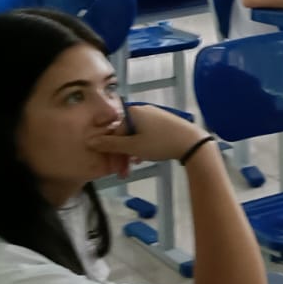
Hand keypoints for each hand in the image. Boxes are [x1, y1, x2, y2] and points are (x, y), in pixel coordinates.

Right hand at [88, 102, 209, 166]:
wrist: (192, 142)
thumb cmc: (160, 143)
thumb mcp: (133, 147)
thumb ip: (110, 145)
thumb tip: (90, 141)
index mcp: (132, 112)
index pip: (113, 133)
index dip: (111, 153)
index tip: (112, 169)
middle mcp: (141, 110)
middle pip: (124, 134)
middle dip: (121, 155)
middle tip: (122, 173)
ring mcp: (154, 115)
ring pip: (135, 136)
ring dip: (130, 153)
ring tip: (131, 169)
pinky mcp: (163, 122)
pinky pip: (145, 135)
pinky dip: (141, 147)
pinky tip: (141, 159)